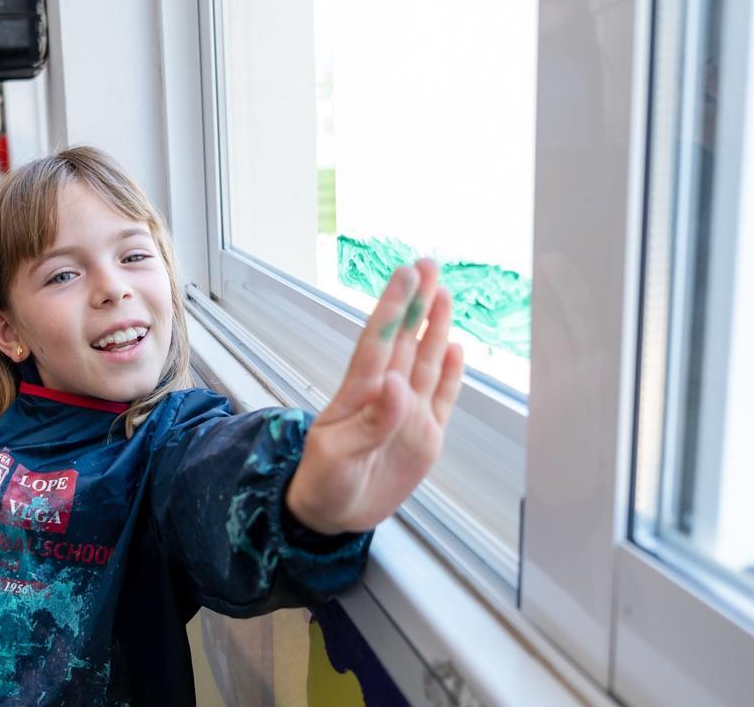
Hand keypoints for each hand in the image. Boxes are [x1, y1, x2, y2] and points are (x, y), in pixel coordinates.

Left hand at [286, 259, 464, 533]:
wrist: (333, 515)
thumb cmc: (324, 481)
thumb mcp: (338, 454)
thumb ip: (371, 422)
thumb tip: (397, 385)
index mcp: (358, 394)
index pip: (378, 342)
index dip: (392, 308)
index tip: (405, 275)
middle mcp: (386, 396)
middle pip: (404, 341)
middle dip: (416, 303)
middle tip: (427, 264)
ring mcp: (407, 414)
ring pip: (424, 362)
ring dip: (434, 329)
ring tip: (442, 293)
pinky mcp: (425, 436)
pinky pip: (441, 399)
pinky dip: (449, 375)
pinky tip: (454, 349)